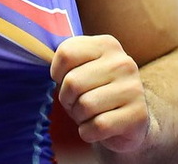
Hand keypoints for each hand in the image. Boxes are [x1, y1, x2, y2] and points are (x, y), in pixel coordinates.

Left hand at [51, 34, 149, 152]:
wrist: (132, 119)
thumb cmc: (98, 90)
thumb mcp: (84, 67)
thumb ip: (66, 58)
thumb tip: (39, 54)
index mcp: (107, 44)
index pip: (66, 53)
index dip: (57, 73)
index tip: (63, 80)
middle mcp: (123, 62)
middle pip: (72, 82)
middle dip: (67, 99)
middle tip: (75, 103)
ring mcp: (134, 88)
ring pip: (85, 105)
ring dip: (78, 117)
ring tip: (87, 115)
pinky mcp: (138, 115)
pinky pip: (98, 126)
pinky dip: (88, 132)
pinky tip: (96, 128)